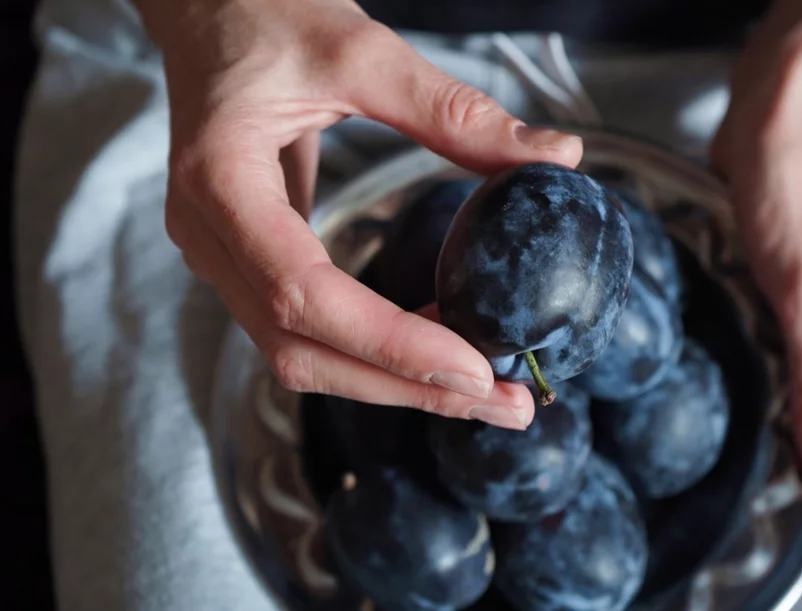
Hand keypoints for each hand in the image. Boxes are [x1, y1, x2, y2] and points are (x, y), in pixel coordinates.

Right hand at [136, 0, 582, 428]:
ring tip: (487, 390)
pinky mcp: (249, 259)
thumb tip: (555, 155)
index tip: (475, 368)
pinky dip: (375, 350)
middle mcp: (209, 236)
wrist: (207, 10)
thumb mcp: (360, 50)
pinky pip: (309, 328)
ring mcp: (222, 255)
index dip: (389, 342)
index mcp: (220, 182)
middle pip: (302, 349)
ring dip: (396, 382)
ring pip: (302, 354)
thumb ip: (453, 110)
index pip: (302, 292)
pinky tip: (440, 346)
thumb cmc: (265, 14)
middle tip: (507, 405)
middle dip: (408, 387)